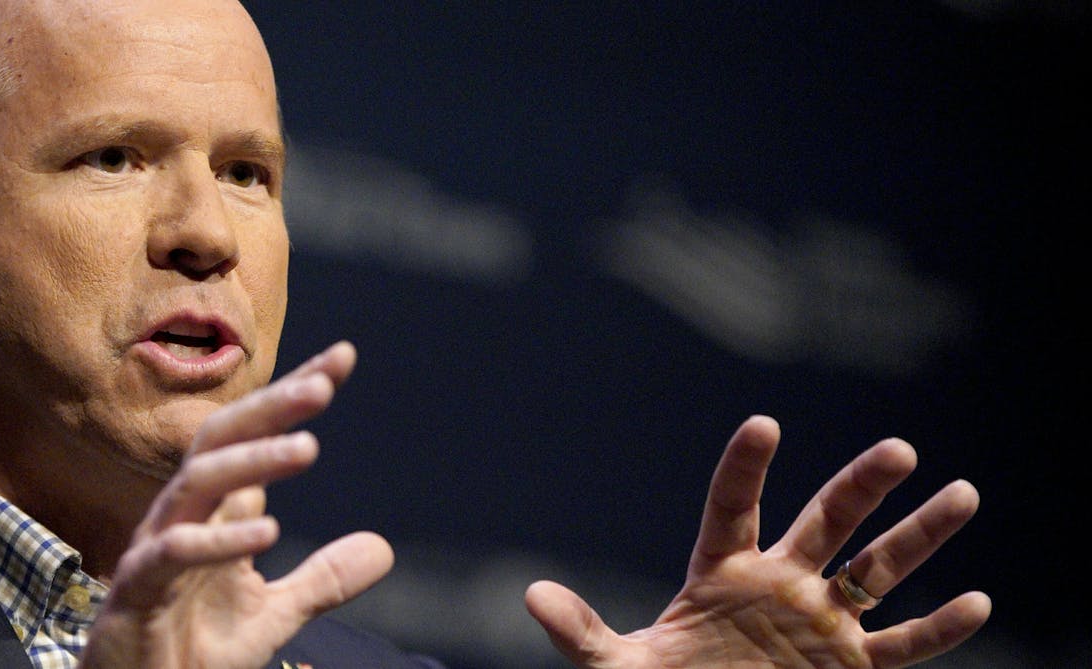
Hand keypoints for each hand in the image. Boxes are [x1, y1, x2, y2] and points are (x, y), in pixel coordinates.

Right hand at [80, 341, 393, 668]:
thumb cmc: (192, 654)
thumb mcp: (275, 616)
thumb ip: (323, 579)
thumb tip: (383, 548)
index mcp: (213, 512)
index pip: (252, 437)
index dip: (291, 396)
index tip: (343, 358)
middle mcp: (182, 516)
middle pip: (220, 440)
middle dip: (269, 408)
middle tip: (323, 387)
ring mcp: (155, 549)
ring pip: (196, 482)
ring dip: (252, 460)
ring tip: (308, 449)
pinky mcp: (135, 591)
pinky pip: (171, 551)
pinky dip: (218, 539)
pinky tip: (267, 530)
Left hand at [526, 415, 990, 667]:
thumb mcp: (617, 668)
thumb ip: (582, 633)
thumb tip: (532, 597)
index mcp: (721, 572)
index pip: (733, 506)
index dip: (747, 468)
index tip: (764, 425)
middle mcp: (780, 584)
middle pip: (825, 523)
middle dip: (862, 488)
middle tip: (900, 449)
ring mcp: (820, 622)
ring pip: (878, 569)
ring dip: (920, 536)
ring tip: (964, 493)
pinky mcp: (850, 666)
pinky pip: (902, 645)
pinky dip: (940, 628)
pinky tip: (976, 600)